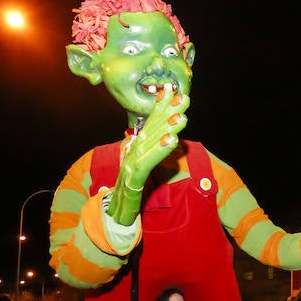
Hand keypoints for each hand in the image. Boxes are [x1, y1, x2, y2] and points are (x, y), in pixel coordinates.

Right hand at [109, 87, 190, 224]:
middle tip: (183, 97)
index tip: (174, 90)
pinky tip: (172, 140)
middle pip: (152, 128)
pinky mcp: (134, 178)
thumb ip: (155, 149)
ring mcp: (131, 163)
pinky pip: (148, 162)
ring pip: (151, 142)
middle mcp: (133, 150)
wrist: (117, 210)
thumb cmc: (133, 186)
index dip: (162, 106)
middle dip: (168, 112)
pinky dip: (160, 150)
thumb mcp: (146, 164)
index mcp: (136, 145)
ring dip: (167, 127)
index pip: (151, 123)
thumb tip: (171, 135)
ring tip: (182, 116)